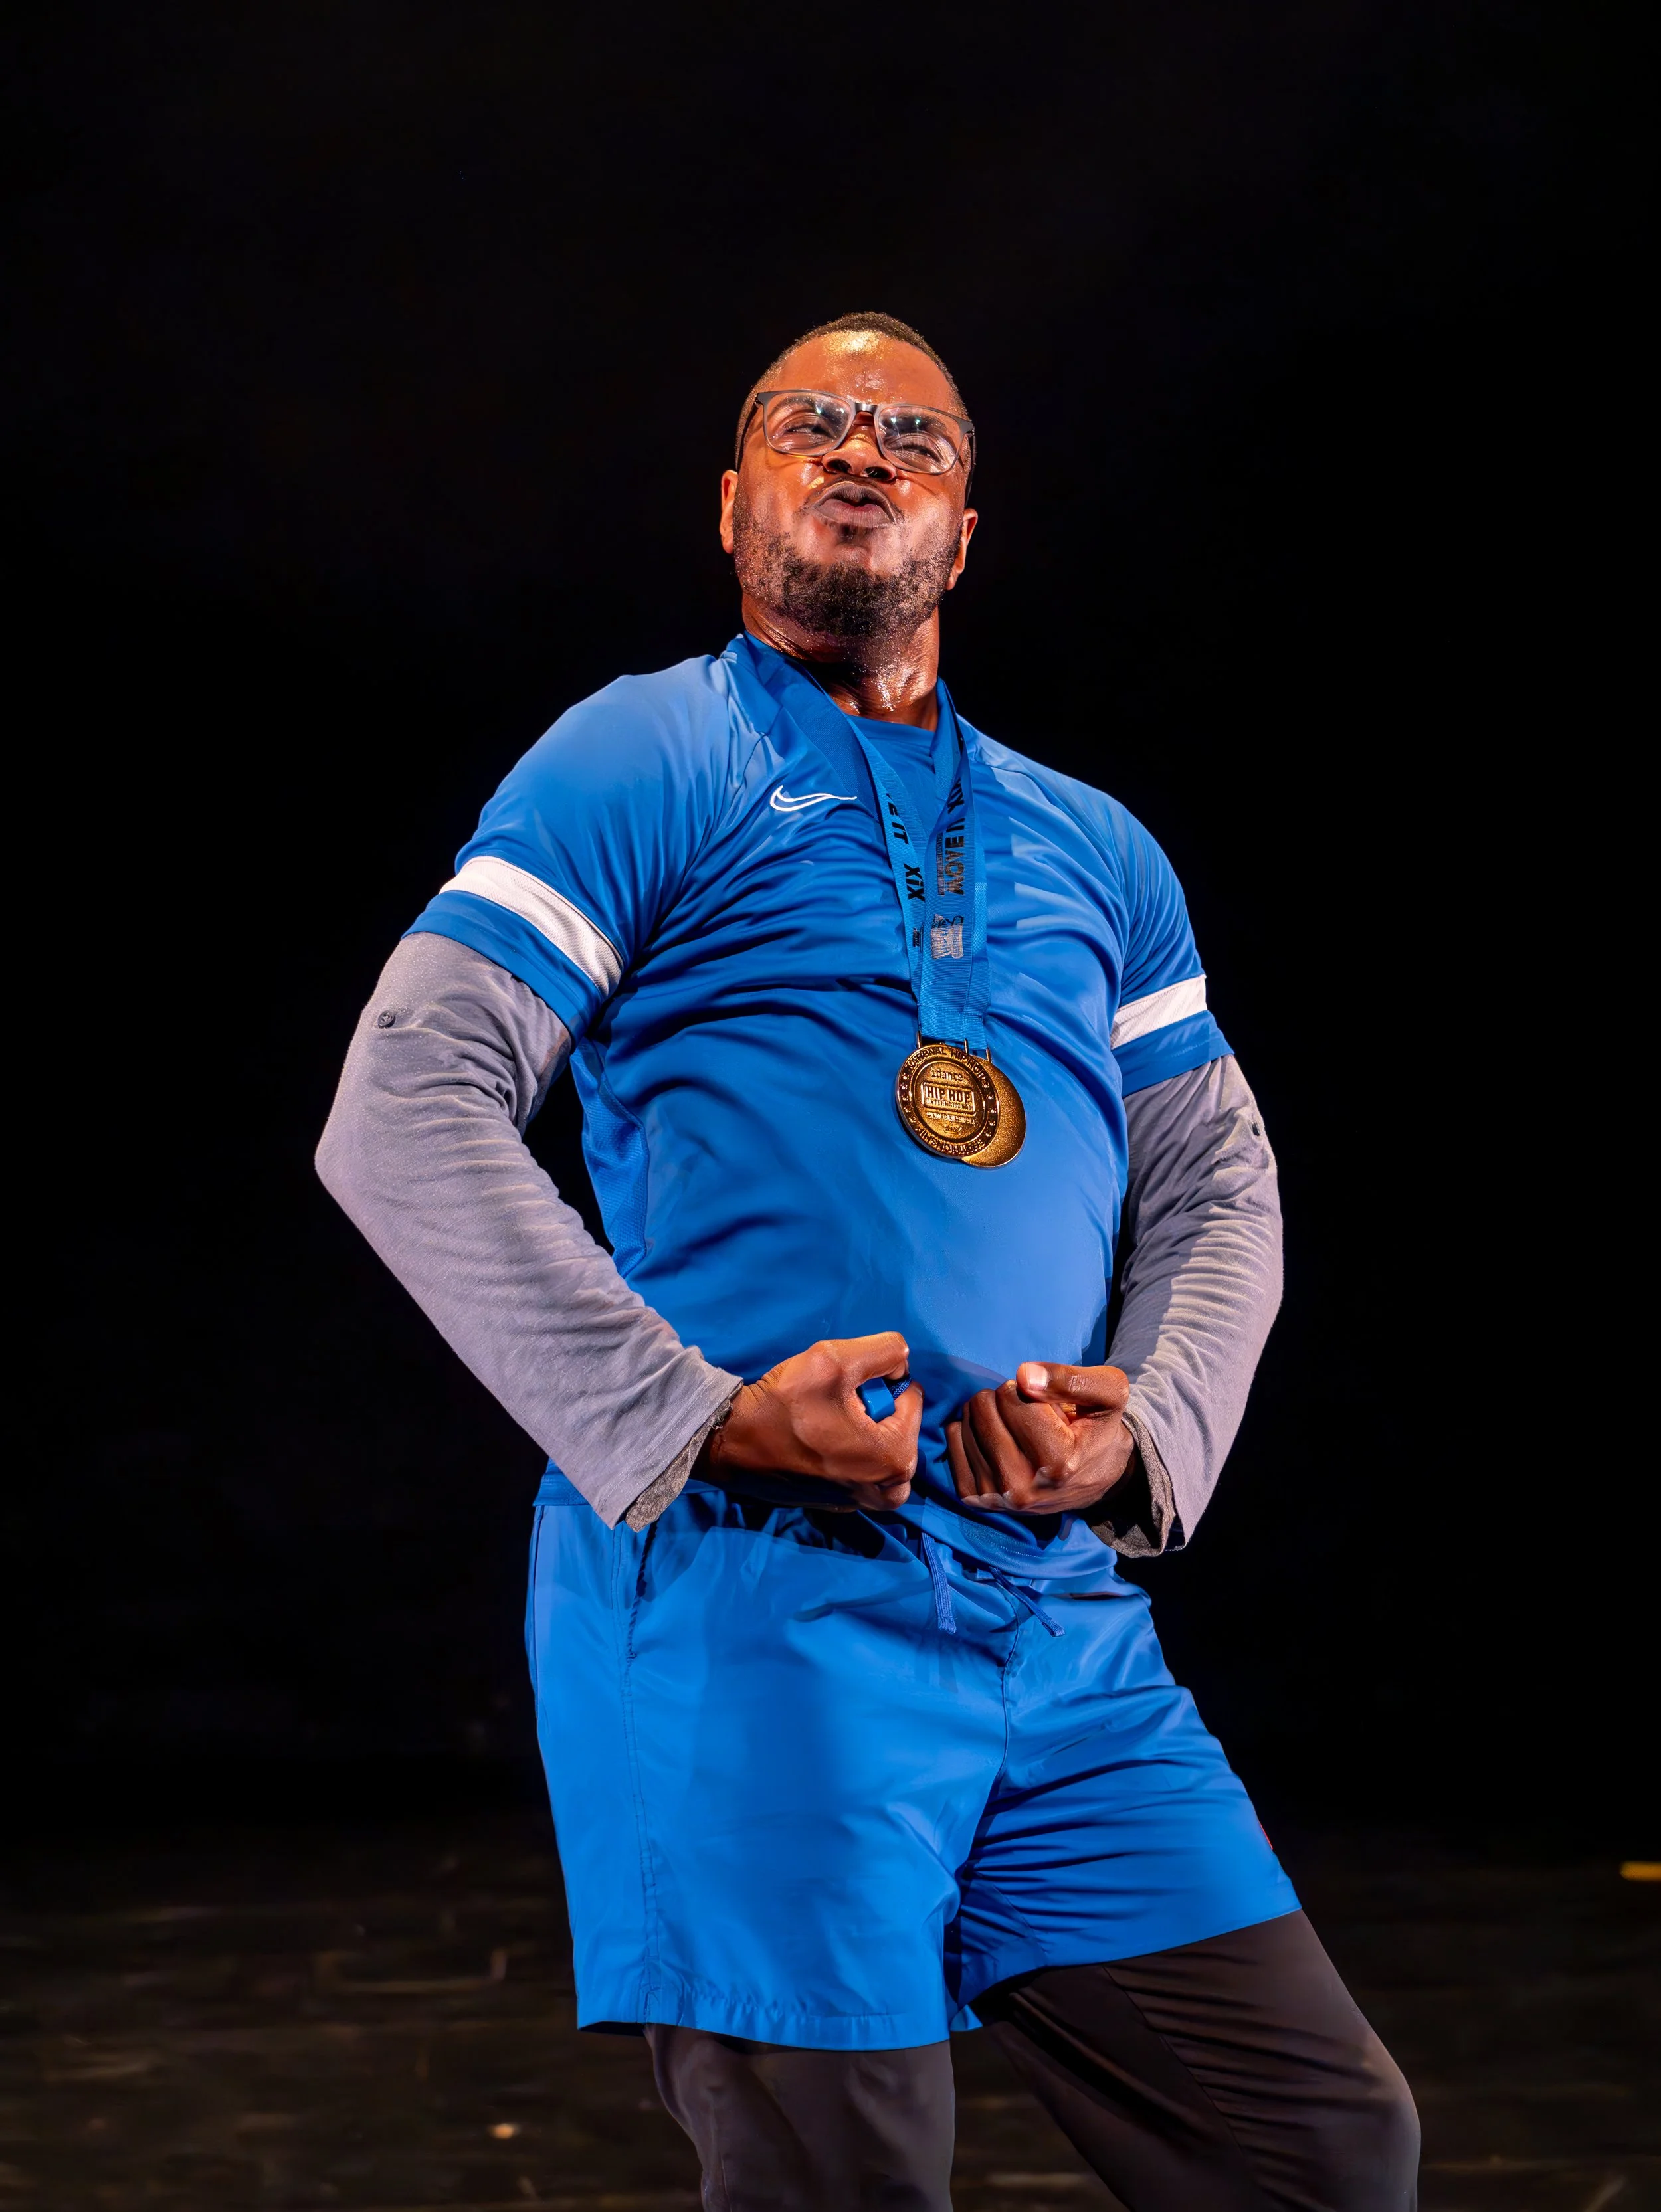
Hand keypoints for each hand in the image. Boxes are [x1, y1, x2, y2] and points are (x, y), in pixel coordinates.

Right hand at [707, 1333, 920, 1509]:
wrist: (732, 1443)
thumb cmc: (784, 1405)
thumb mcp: (835, 1359)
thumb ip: (884, 1350)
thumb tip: (902, 1363)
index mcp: (896, 1459)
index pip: (911, 1398)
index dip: (879, 1382)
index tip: (844, 1388)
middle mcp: (887, 1491)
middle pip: (898, 1425)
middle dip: (873, 1409)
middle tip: (834, 1405)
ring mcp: (862, 1503)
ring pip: (881, 1448)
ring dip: (862, 1429)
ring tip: (825, 1422)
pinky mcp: (840, 1505)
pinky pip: (861, 1468)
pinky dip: (847, 1451)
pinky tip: (817, 1441)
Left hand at [947, 1361, 1135, 1514]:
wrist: (1095, 1476)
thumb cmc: (1099, 1428)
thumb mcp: (1107, 1394)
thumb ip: (1071, 1379)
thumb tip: (1023, 1375)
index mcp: (1058, 1464)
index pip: (1012, 1395)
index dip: (1028, 1389)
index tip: (1048, 1406)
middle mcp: (1022, 1488)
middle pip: (984, 1408)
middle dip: (1005, 1399)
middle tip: (1030, 1417)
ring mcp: (996, 1497)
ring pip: (966, 1423)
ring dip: (988, 1416)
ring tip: (1017, 1431)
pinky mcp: (975, 1498)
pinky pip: (953, 1442)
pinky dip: (969, 1431)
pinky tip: (995, 1438)